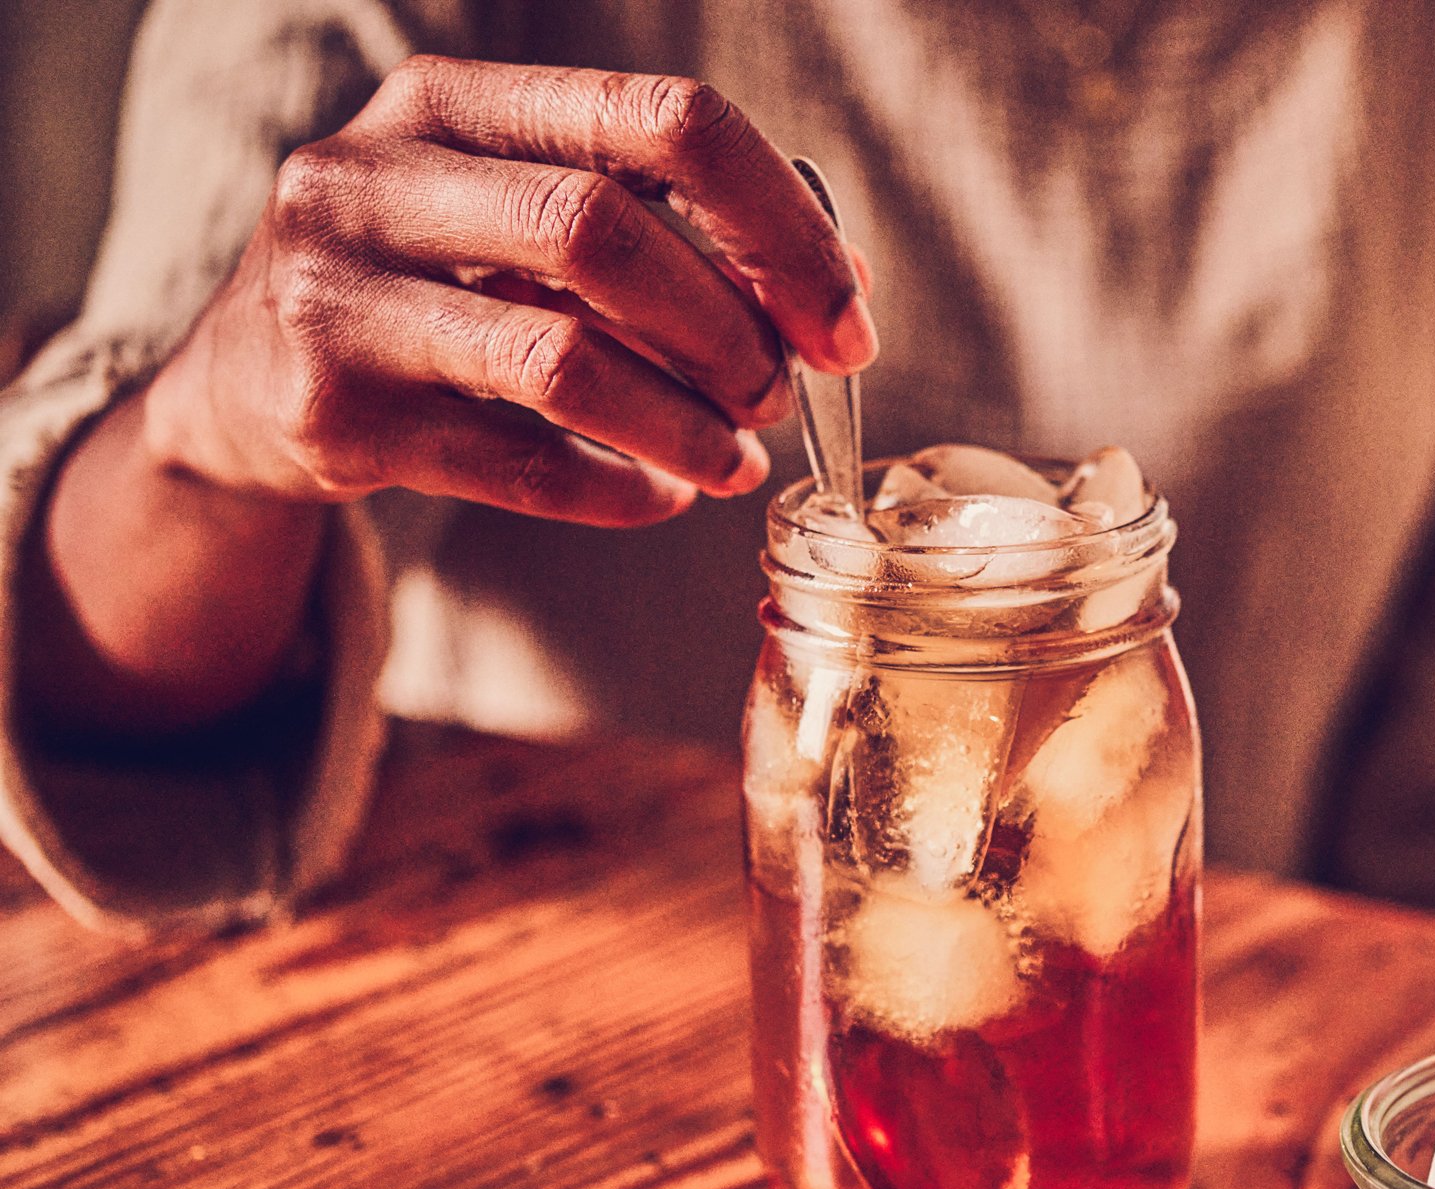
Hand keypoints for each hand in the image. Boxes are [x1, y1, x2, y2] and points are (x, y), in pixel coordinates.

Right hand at [149, 55, 875, 524]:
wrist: (245, 384)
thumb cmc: (430, 286)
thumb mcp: (514, 213)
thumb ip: (658, 226)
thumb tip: (835, 288)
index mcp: (447, 103)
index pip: (659, 117)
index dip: (778, 222)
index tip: (845, 317)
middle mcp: (373, 178)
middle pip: (606, 233)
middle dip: (729, 329)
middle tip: (779, 395)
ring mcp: (338, 297)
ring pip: (562, 359)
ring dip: (683, 423)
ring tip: (734, 459)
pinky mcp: (335, 416)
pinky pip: (520, 464)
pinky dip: (618, 490)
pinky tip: (661, 495)